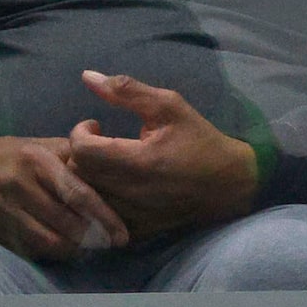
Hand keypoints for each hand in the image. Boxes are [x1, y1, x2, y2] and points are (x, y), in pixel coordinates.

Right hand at [0, 131, 129, 262]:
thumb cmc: (10, 154)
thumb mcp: (40, 144)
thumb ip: (74, 153)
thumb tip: (112, 149)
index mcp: (36, 159)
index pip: (76, 192)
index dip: (103, 215)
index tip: (122, 233)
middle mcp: (18, 184)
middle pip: (65, 222)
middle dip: (94, 237)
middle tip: (111, 244)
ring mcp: (1, 209)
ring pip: (47, 241)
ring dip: (74, 249)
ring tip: (90, 249)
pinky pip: (27, 249)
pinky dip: (50, 253)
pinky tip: (63, 251)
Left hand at [67, 72, 260, 241]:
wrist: (228, 183)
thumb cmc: (199, 140)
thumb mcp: (169, 105)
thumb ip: (127, 91)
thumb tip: (87, 76)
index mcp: (138, 161)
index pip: (82, 150)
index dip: (80, 132)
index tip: (96, 125)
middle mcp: (131, 193)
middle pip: (77, 175)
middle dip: (80, 154)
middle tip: (98, 143)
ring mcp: (131, 216)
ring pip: (85, 198)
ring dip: (86, 178)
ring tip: (102, 164)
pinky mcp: (134, 230)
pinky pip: (98, 218)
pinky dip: (98, 202)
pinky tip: (111, 188)